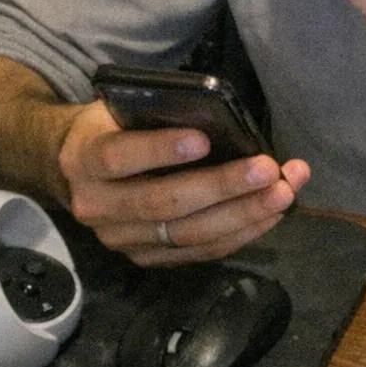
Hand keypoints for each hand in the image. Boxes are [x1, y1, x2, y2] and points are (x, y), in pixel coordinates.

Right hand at [57, 101, 310, 265]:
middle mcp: (96, 206)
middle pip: (163, 203)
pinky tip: (271, 214)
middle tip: (268, 170)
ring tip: (284, 192)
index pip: (118, 157)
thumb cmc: (114, 126)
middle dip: (222, 187)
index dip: (159, 150)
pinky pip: (197, 252)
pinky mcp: (145, 258)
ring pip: (186, 234)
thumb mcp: (120, 108)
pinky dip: (239, 233)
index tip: (204, 140)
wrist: (80, 171)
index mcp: (83, 159)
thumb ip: (154, 113)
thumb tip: (219, 115)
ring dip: (243, 215)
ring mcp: (120, 240)